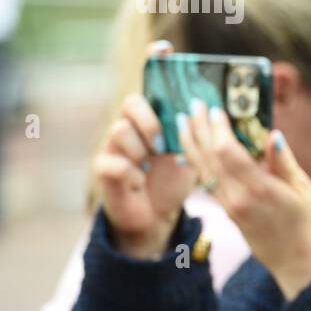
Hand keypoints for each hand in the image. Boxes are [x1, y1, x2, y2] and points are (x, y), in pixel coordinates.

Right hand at [94, 91, 194, 259]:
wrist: (157, 214)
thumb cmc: (171, 180)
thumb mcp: (188, 157)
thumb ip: (193, 138)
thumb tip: (208, 115)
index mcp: (146, 122)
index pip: (146, 95)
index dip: (161, 107)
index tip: (177, 128)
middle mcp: (127, 129)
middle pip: (131, 103)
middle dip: (152, 124)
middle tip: (162, 147)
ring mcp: (112, 148)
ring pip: (119, 129)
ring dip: (141, 149)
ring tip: (149, 167)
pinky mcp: (103, 170)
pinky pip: (110, 162)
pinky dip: (131, 173)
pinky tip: (139, 182)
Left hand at [178, 100, 310, 300]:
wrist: (301, 265)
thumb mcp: (305, 191)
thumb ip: (284, 163)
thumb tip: (272, 135)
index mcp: (260, 190)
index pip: (228, 153)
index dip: (218, 128)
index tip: (216, 108)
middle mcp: (238, 199)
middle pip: (209, 158)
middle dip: (199, 129)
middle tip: (193, 105)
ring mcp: (230, 208)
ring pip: (203, 170)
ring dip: (191, 144)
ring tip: (184, 122)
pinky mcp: (228, 213)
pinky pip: (207, 183)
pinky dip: (197, 163)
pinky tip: (190, 152)